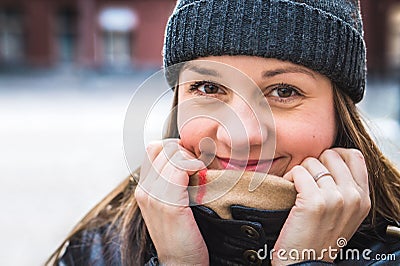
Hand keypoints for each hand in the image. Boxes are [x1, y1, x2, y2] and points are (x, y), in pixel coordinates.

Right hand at [135, 139, 208, 264]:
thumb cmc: (182, 235)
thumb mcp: (171, 205)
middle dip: (182, 150)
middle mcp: (145, 190)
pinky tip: (201, 174)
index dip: (174, 149)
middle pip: (161, 147)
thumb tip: (188, 161)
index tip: (190, 161)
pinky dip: (193, 165)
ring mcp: (155, 196)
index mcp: (144, 189)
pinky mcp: (169, 204)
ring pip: (171, 154)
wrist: (181, 264)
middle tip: (197, 164)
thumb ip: (172, 184)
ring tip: (200, 170)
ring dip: (190, 158)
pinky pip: (180, 168)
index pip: (154, 150)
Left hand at [272, 148, 370, 264]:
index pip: (355, 156)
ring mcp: (335, 198)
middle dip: (314, 164)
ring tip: (296, 189)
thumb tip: (332, 162)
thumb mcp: (344, 214)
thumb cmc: (319, 239)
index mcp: (363, 199)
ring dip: (299, 172)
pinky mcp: (314, 201)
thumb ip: (345, 189)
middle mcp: (353, 197)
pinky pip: (298, 171)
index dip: (335, 155)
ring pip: (312, 163)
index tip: (322, 166)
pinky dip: (289, 177)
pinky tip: (288, 190)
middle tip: (306, 180)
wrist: (305, 264)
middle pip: (331, 155)